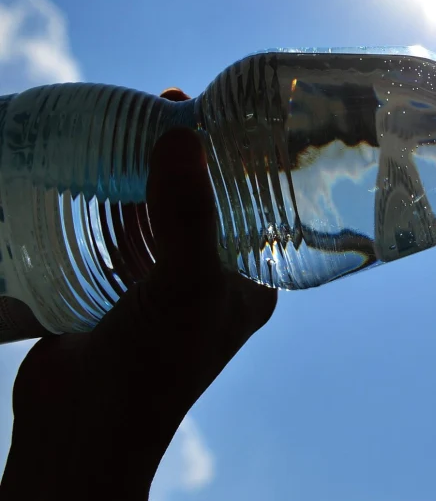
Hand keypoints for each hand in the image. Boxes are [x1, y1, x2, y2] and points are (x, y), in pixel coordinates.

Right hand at [0, 89, 276, 498]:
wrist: (77, 430)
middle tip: (173, 105)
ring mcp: (164, 289)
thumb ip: (188, 210)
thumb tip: (183, 133)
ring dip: (151, 177)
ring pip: (162, 217)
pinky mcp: (119, 294)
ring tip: (139, 125)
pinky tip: (102, 169)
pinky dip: (114, 206)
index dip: (244, 160)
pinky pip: (122, 237)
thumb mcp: (184, 281)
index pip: (258, 208)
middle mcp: (212, 284)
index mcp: (249, 285)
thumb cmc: (152, 365)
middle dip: (193, 160)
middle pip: (207, 204)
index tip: (227, 111)